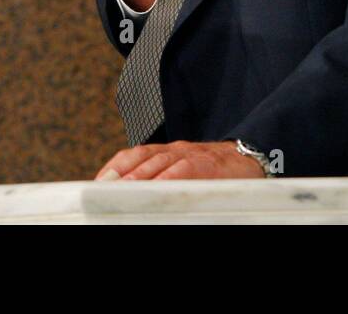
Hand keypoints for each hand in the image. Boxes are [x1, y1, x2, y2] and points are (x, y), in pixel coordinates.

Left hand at [94, 140, 263, 179]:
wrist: (250, 158)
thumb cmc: (213, 172)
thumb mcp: (182, 171)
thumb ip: (160, 179)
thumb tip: (133, 198)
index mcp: (165, 152)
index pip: (133, 155)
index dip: (115, 167)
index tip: (98, 182)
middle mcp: (174, 150)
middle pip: (141, 158)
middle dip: (120, 174)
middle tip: (103, 190)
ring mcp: (191, 155)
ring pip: (159, 162)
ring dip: (139, 177)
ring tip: (122, 191)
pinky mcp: (208, 164)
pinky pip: (185, 170)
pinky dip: (169, 179)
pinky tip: (158, 190)